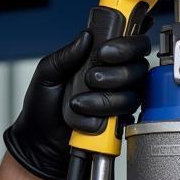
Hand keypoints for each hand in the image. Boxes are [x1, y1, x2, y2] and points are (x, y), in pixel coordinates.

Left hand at [2, 30, 150, 179]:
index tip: (105, 52)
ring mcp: (120, 97)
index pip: (129, 41)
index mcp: (97, 57)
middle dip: (116, 72)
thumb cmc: (42, 107)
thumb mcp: (47, 73)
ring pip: (133, 91)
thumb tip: (86, 36)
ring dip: (104, 98)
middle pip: (138, 65)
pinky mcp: (121, 119)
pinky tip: (87, 117)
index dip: (125, 43)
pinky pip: (127, 113)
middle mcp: (114, 74)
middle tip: (92, 78)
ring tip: (79, 102)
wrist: (40, 143)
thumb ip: (67, 54)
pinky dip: (105, 115)